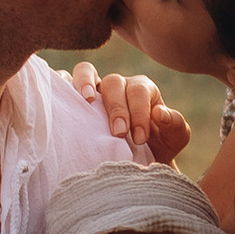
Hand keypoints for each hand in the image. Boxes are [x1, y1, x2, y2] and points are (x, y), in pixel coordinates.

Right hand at [68, 64, 191, 164]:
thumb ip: (175, 124)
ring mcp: (94, 90)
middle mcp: (117, 85)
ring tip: (87, 100)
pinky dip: (60, 85)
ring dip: (85, 83)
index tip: (139, 138)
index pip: (139, 91)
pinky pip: (62, 82)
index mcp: (142, 90)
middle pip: (113, 82)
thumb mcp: (174, 138)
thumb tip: (160, 113)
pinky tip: (60, 99)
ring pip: (85, 71)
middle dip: (117, 107)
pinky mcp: (73, 99)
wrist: (138, 163)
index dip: (139, 112)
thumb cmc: (157, 147)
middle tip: (119, 133)